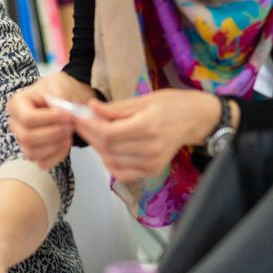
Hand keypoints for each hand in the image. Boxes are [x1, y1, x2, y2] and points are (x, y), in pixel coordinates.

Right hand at [6, 72, 96, 168]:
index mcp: (17, 104)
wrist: (64, 99)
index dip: (50, 119)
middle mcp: (16, 124)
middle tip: (70, 125)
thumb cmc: (57, 90)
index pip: (28, 118)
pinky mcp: (34, 152)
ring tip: (69, 132)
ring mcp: (23, 140)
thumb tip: (59, 109)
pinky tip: (66, 142)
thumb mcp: (58, 84)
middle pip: (27, 138)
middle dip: (53, 133)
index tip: (68, 114)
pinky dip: (58, 155)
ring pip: (32, 153)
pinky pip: (42, 163)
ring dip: (56, 145)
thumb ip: (58, 95)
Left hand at [75, 89, 216, 180]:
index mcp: (148, 126)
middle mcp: (150, 148)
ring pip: (111, 160)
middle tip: (80, 123)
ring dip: (97, 147)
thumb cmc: (170, 105)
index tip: (77, 117)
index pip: (108, 133)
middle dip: (89, 135)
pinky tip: (107, 149)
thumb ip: (115, 108)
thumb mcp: (142, 100)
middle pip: (107, 147)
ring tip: (94, 132)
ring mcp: (152, 162)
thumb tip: (90, 108)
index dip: (88, 126)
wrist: (195, 119)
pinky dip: (109, 162)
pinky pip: (121, 172)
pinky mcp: (152, 170)